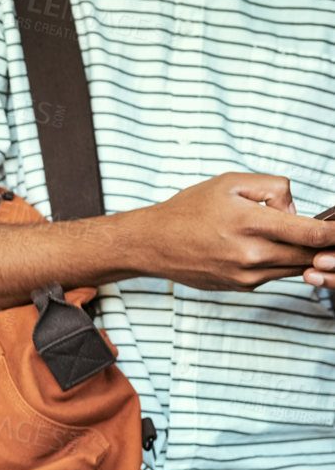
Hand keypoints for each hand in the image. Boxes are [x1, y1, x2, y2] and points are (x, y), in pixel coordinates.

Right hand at [126, 174, 334, 290]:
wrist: (151, 243)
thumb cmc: (187, 210)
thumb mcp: (230, 183)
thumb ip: (273, 188)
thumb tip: (295, 211)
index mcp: (251, 224)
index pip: (312, 233)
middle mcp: (251, 255)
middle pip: (309, 255)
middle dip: (323, 245)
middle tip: (326, 235)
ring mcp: (246, 275)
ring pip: (294, 267)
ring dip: (300, 253)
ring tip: (282, 235)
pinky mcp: (240, 287)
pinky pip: (273, 275)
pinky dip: (277, 261)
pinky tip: (259, 247)